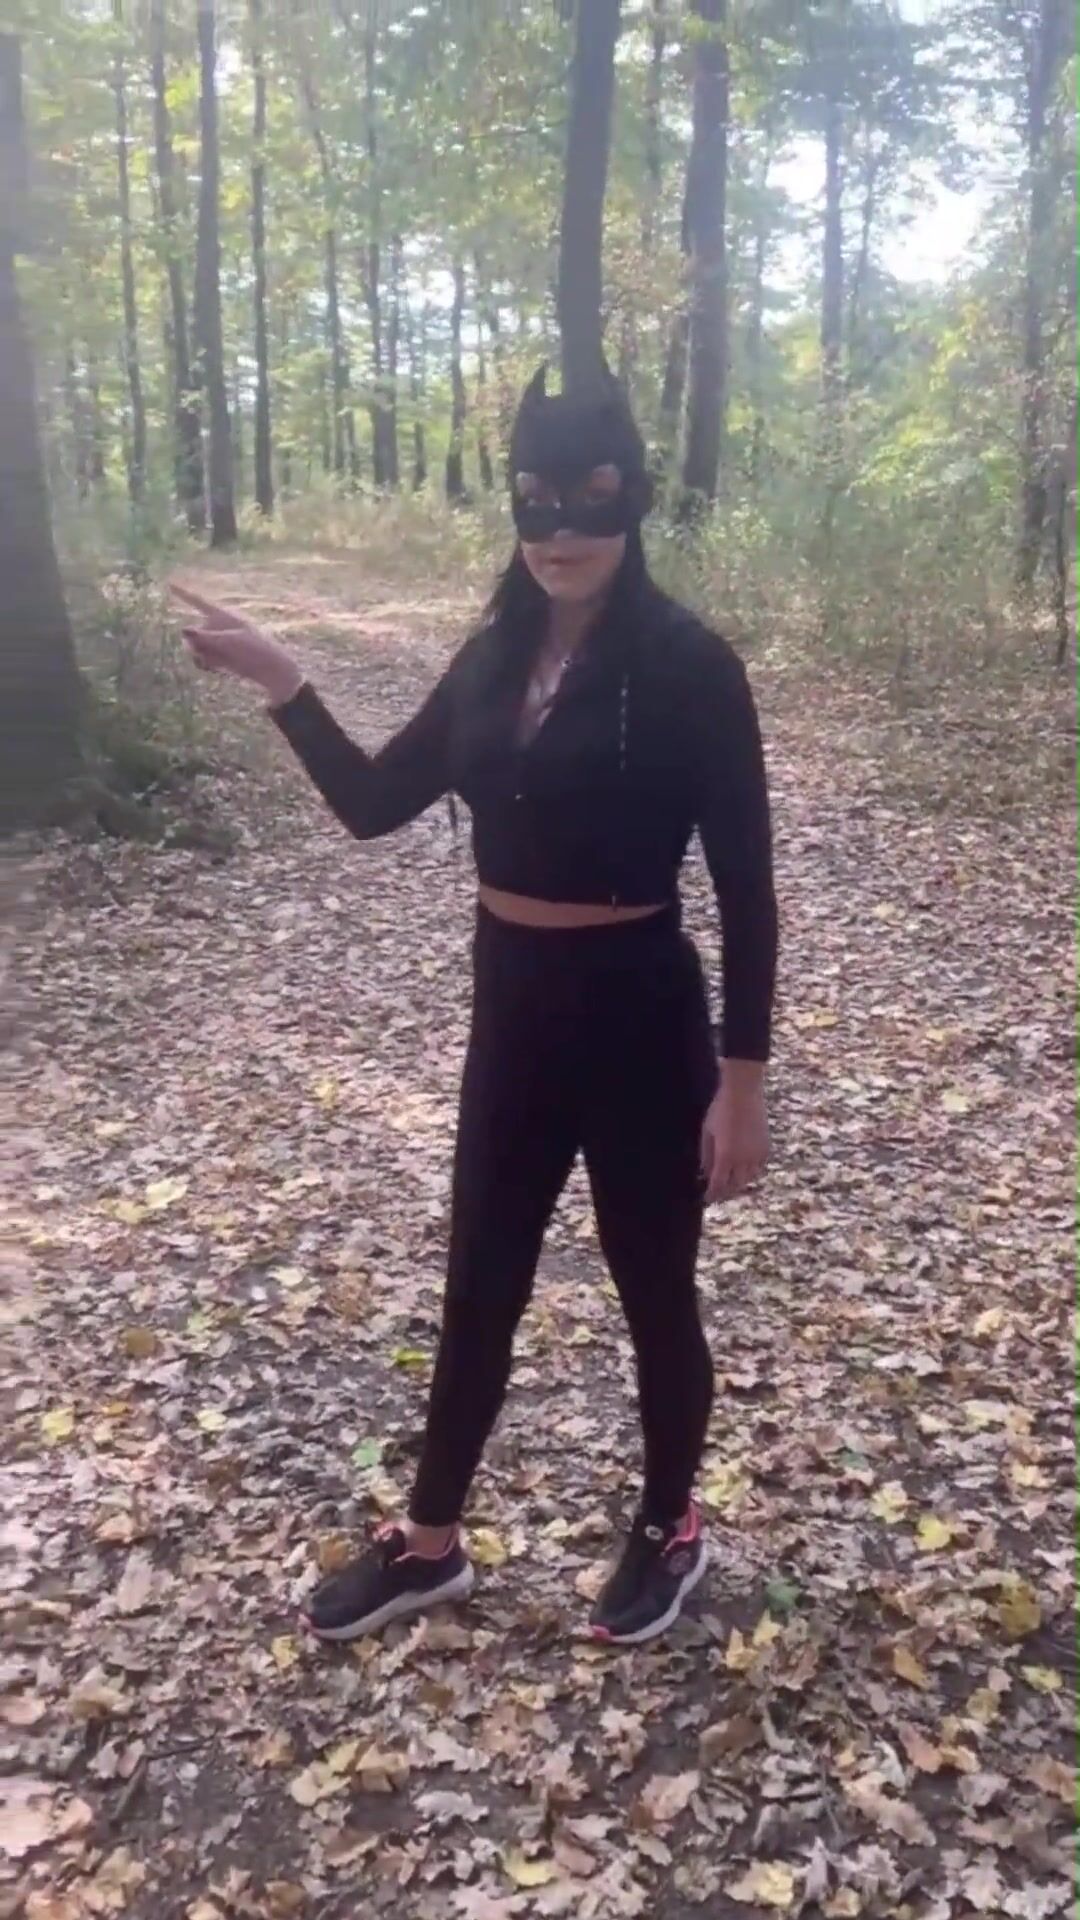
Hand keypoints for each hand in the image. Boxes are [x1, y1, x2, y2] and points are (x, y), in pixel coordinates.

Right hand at [169, 582, 303, 706]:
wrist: (267, 667)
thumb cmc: (253, 649)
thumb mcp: (228, 641)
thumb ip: (204, 636)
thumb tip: (182, 630)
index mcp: (221, 614)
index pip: (197, 601)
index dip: (182, 593)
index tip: (168, 583)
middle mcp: (215, 626)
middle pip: (191, 632)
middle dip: (194, 643)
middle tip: (212, 650)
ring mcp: (215, 640)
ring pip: (193, 647)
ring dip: (200, 656)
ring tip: (218, 661)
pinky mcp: (217, 655)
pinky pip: (201, 659)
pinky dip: (206, 664)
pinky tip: (219, 668)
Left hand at [700, 1073, 768, 1205]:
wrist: (744, 1093)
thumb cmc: (720, 1110)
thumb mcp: (707, 1132)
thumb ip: (706, 1154)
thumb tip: (704, 1171)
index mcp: (725, 1157)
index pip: (718, 1184)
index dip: (712, 1195)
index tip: (707, 1199)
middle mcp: (743, 1160)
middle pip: (735, 1185)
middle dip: (725, 1191)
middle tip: (717, 1193)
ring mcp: (756, 1154)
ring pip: (748, 1178)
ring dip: (738, 1183)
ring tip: (730, 1182)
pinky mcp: (766, 1147)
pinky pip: (759, 1167)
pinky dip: (751, 1172)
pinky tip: (744, 1170)